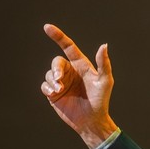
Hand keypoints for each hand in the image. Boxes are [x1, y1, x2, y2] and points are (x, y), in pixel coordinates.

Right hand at [41, 24, 118, 148]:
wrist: (92, 120)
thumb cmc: (101, 101)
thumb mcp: (105, 81)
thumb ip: (103, 63)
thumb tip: (104, 45)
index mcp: (81, 65)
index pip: (67, 46)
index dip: (58, 36)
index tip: (47, 27)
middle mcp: (70, 72)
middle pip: (56, 62)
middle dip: (56, 68)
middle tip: (59, 79)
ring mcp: (61, 83)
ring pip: (49, 74)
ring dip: (52, 80)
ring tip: (60, 90)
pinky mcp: (54, 94)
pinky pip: (45, 86)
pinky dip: (47, 88)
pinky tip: (54, 93)